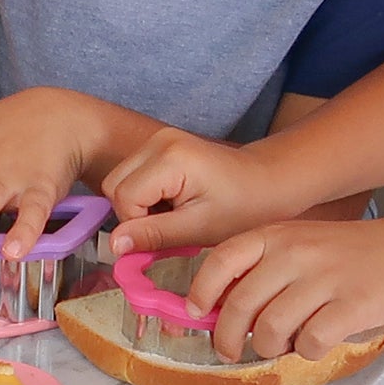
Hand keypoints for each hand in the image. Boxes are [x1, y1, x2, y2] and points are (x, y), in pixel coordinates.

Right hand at [104, 126, 292, 253]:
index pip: (124, 198)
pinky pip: (134, 175)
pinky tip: (174, 203)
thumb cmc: (243, 207)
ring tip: (175, 215)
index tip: (167, 236)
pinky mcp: (162, 144)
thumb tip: (113, 246)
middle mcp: (159, 140)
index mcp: (170, 158)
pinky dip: (146, 195)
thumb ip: (153, 235)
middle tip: (171, 226)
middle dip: (135, 214)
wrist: (270, 182)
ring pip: (120, 181)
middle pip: (116, 185)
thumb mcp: (198, 229)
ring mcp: (159, 138)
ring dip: (140, 206)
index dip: (137, 226)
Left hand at [184, 219, 383, 361]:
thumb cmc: (339, 256)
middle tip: (228, 351)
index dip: (201, 291)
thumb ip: (258, 268)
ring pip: (271, 328)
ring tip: (278, 345)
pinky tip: (313, 343)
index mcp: (275, 236)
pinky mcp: (352, 304)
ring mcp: (324, 278)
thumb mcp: (293, 245)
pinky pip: (311, 341)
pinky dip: (305, 351)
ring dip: (267, 347)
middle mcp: (295, 253)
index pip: (221, 261)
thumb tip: (214, 308)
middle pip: (241, 304)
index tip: (196, 313)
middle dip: (227, 337)